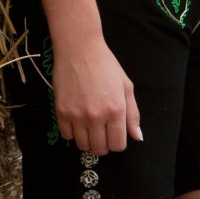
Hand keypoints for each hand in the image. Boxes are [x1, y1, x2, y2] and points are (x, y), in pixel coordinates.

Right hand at [52, 38, 143, 155]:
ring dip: (88, 140)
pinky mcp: (61, 112)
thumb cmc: (105, 65)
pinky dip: (72, 133)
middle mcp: (97, 116)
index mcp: (116, 110)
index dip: (117, 143)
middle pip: (100, 149)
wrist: (79, 49)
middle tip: (102, 131)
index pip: (117, 145)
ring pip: (83, 146)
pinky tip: (76, 121)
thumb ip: (133, 114)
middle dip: (103, 144)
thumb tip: (137, 136)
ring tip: (89, 127)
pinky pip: (66, 136)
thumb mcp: (126, 86)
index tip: (114, 134)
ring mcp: (77, 115)